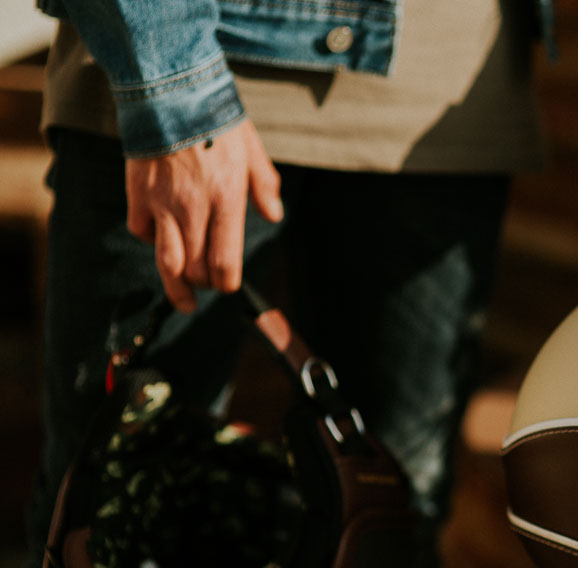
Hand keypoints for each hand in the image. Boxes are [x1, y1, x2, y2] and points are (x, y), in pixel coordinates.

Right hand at [125, 119, 283, 311]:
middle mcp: (194, 208)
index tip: (228, 286)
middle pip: (196, 270)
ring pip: (166, 263)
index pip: (225, 263)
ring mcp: (162, 204)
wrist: (171, 91)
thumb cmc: (218, 121)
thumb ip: (265, 187)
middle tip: (208, 285)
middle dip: (205, 284)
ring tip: (184, 300)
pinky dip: (152, 240)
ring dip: (176, 286)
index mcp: (226, 200)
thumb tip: (275, 216)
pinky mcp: (137, 195)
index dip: (227, 284)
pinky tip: (162, 236)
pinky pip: (142, 232)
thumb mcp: (252, 151)